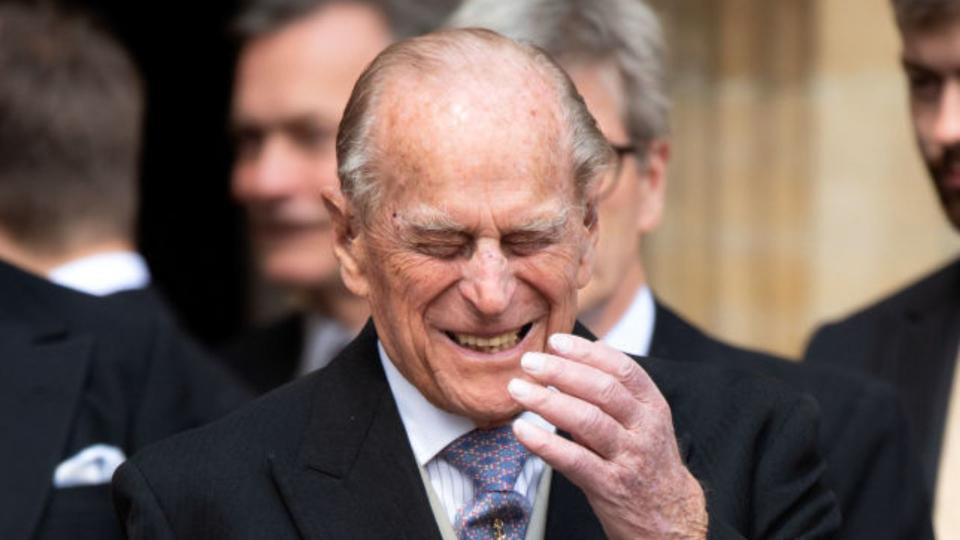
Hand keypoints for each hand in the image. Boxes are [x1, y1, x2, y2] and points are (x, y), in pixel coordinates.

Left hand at [508, 333, 707, 539]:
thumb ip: (610, 393)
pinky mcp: (610, 486)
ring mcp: (628, 457)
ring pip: (588, 421)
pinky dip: (545, 443)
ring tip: (518, 389)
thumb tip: (574, 355)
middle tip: (529, 362)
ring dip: (548, 401)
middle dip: (562, 371)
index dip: (587, 352)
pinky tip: (522, 430)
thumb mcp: (641, 422)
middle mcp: (643, 428)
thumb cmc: (646, 461)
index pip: (622, 368)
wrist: (669, 517)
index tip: (556, 341)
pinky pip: (574, 460)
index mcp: (651, 405)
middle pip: (602, 390)